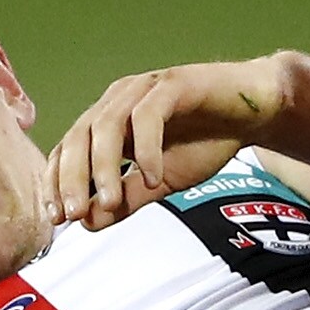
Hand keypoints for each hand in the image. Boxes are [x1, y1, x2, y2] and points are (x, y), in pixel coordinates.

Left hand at [45, 56, 287, 230]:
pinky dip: (146, 149)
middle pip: (79, 137)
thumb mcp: (160, 183)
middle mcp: (118, 101)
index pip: (68, 150)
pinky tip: (152, 178)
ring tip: (109, 202)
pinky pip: (148, 116)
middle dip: (71, 178)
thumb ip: (126, 200)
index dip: (56, 182)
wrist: (253, 114)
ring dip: (104, 167)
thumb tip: (88, 224)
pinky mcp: (172, 84)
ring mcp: (143, 90)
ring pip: (107, 125)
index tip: (57, 218)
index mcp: (108, 122)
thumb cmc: (204, 142)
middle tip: (73, 214)